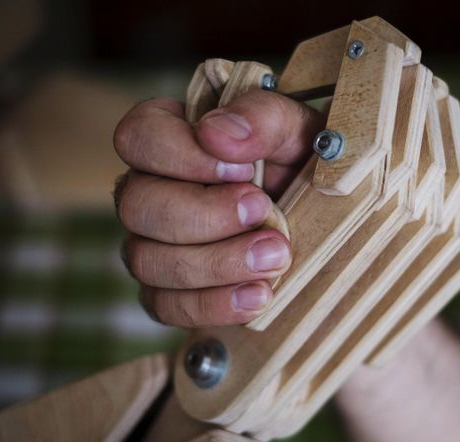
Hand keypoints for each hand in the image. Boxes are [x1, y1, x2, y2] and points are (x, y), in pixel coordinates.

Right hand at [113, 90, 323, 326]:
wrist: (322, 220)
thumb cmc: (302, 165)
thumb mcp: (297, 130)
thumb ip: (263, 117)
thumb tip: (217, 134)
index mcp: (172, 139)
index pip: (138, 137)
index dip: (181, 155)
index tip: (242, 170)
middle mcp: (150, 190)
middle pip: (137, 206)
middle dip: (204, 216)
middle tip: (262, 212)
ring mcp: (153, 243)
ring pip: (147, 260)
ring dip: (214, 264)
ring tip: (273, 259)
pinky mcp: (168, 290)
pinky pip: (165, 305)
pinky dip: (212, 304)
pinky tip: (257, 296)